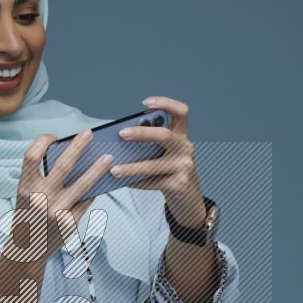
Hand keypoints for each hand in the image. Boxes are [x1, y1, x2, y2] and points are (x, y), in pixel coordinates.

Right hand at [9, 129, 113, 265]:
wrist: (27, 250)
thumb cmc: (28, 216)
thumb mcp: (26, 195)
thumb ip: (41, 178)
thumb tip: (71, 156)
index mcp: (25, 187)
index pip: (32, 155)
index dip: (42, 141)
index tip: (54, 136)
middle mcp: (40, 198)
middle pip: (62, 166)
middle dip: (78, 147)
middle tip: (89, 133)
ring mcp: (56, 212)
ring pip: (82, 185)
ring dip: (97, 169)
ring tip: (108, 158)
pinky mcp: (69, 223)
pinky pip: (86, 201)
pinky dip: (93, 191)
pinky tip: (102, 183)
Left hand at [109, 95, 206, 228]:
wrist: (188, 199)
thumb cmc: (170, 172)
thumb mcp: (165, 154)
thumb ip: (150, 144)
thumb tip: (119, 141)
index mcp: (181, 135)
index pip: (181, 112)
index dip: (165, 103)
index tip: (145, 103)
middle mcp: (185, 148)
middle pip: (164, 135)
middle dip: (142, 133)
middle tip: (121, 134)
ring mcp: (184, 166)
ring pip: (153, 165)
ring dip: (131, 167)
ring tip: (114, 169)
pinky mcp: (178, 184)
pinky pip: (152, 182)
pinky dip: (136, 182)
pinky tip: (123, 183)